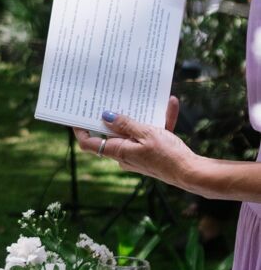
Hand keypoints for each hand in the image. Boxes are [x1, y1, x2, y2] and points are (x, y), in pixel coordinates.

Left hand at [73, 97, 195, 187]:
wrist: (192, 173)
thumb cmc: (168, 156)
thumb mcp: (147, 134)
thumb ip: (127, 124)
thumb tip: (106, 116)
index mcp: (119, 151)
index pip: (90, 143)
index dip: (80, 130)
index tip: (76, 116)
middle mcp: (125, 155)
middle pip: (113, 133)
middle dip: (115, 115)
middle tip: (111, 96)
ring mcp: (139, 154)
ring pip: (136, 130)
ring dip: (143, 114)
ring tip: (146, 96)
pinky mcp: (153, 153)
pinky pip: (153, 133)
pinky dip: (160, 120)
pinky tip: (170, 104)